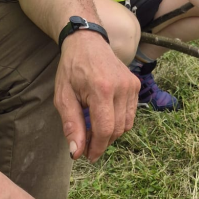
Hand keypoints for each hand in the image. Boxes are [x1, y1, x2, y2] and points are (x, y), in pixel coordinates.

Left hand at [55, 32, 138, 161]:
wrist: (87, 42)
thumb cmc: (72, 69)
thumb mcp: (63, 97)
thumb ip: (71, 125)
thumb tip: (76, 153)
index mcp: (102, 89)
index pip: (105, 129)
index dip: (97, 147)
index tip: (87, 157)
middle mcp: (121, 87)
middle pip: (117, 129)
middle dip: (102, 142)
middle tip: (86, 142)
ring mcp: (131, 85)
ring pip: (126, 124)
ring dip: (111, 132)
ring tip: (94, 127)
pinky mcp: (136, 84)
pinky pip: (130, 114)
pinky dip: (118, 121)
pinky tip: (104, 114)